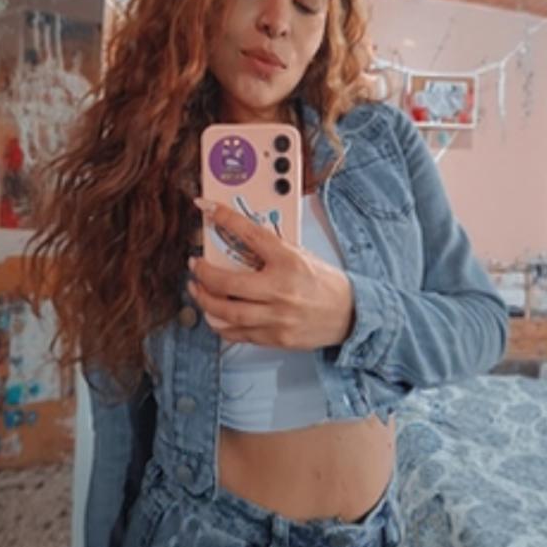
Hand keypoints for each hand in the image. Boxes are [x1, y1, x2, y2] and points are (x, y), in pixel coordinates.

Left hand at [187, 198, 354, 349]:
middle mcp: (281, 290)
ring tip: (197, 291)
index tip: (206, 208)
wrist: (350, 314)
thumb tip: (238, 240)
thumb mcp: (301, 255)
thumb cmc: (325, 283)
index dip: (224, 218)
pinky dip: (220, 325)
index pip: (249, 234)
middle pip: (227, 283)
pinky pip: (238, 334)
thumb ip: (271, 250)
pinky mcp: (275, 338)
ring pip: (227, 313)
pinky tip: (214, 316)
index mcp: (288, 261)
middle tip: (195, 266)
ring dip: (205, 301)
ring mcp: (277, 317)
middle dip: (203, 274)